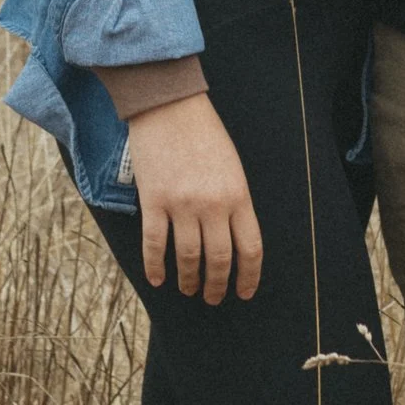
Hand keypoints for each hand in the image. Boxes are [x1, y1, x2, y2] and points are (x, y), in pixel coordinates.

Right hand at [126, 95, 262, 302]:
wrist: (169, 106)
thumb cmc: (204, 133)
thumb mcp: (232, 167)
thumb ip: (235, 201)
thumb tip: (231, 237)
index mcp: (239, 196)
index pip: (250, 248)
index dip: (249, 276)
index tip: (244, 292)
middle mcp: (213, 205)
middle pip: (219, 259)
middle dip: (217, 285)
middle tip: (212, 298)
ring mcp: (182, 205)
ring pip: (188, 257)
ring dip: (189, 280)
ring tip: (188, 290)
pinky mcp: (154, 201)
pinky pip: (155, 244)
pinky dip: (156, 266)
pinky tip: (158, 279)